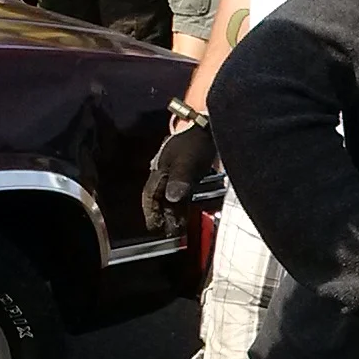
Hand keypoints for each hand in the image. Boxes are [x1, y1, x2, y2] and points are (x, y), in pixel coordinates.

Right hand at [145, 114, 218, 232]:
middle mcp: (166, 173)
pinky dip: (185, 204)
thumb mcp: (186, 160)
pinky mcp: (190, 172)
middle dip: (164, 216)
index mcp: (160, 170)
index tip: (154, 227)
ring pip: (172, 197)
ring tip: (178, 227)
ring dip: (174, 212)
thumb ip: (179, 179)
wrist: (209, 126)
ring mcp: (178, 173)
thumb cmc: (194, 142)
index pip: (150, 196)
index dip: (151, 212)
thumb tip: (173, 199)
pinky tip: (189, 212)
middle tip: (170, 232)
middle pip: (161, 199)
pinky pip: (184, 193)